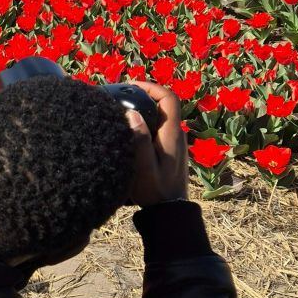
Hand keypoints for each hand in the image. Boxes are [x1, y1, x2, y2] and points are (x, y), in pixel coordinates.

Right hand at [126, 81, 187, 206]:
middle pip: (165, 103)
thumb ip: (139, 140)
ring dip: (144, 106)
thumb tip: (131, 113)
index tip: (131, 86)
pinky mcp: (170, 149)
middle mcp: (176, 134)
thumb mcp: (143, 167)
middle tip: (121, 95)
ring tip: (121, 108)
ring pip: (161, 114)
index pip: (169, 98)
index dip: (152, 87)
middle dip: (145, 94)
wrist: (169, 211)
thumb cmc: (154, 190)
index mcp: (172, 134)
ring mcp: (174, 141)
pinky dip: (145, 118)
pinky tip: (129, 127)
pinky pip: (158, 125)